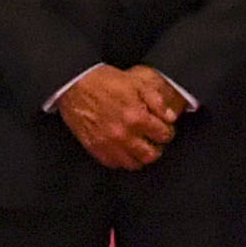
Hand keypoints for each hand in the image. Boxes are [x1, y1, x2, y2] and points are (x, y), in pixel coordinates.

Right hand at [59, 64, 183, 171]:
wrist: (75, 85)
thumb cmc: (104, 82)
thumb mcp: (136, 83)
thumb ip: (157, 100)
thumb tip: (170, 116)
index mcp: (136, 117)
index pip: (163, 135)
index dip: (167, 131)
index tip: (164, 128)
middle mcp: (123, 135)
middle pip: (151, 154)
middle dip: (157, 146)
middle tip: (155, 139)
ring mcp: (108, 144)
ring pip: (134, 163)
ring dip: (141, 155)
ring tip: (141, 145)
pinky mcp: (96, 149)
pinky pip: (115, 164)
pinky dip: (123, 159)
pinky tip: (125, 148)